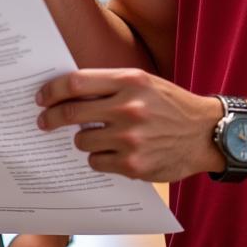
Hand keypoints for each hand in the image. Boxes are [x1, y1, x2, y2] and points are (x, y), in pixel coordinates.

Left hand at [36, 69, 223, 182]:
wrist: (205, 134)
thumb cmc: (170, 104)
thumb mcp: (143, 82)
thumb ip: (110, 85)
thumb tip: (69, 91)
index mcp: (129, 81)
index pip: (76, 83)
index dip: (52, 90)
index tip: (41, 97)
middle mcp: (128, 108)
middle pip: (71, 113)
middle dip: (51, 118)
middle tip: (44, 121)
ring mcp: (131, 139)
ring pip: (82, 142)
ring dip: (82, 140)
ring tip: (98, 137)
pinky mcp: (134, 166)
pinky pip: (97, 163)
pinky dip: (99, 158)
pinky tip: (113, 152)